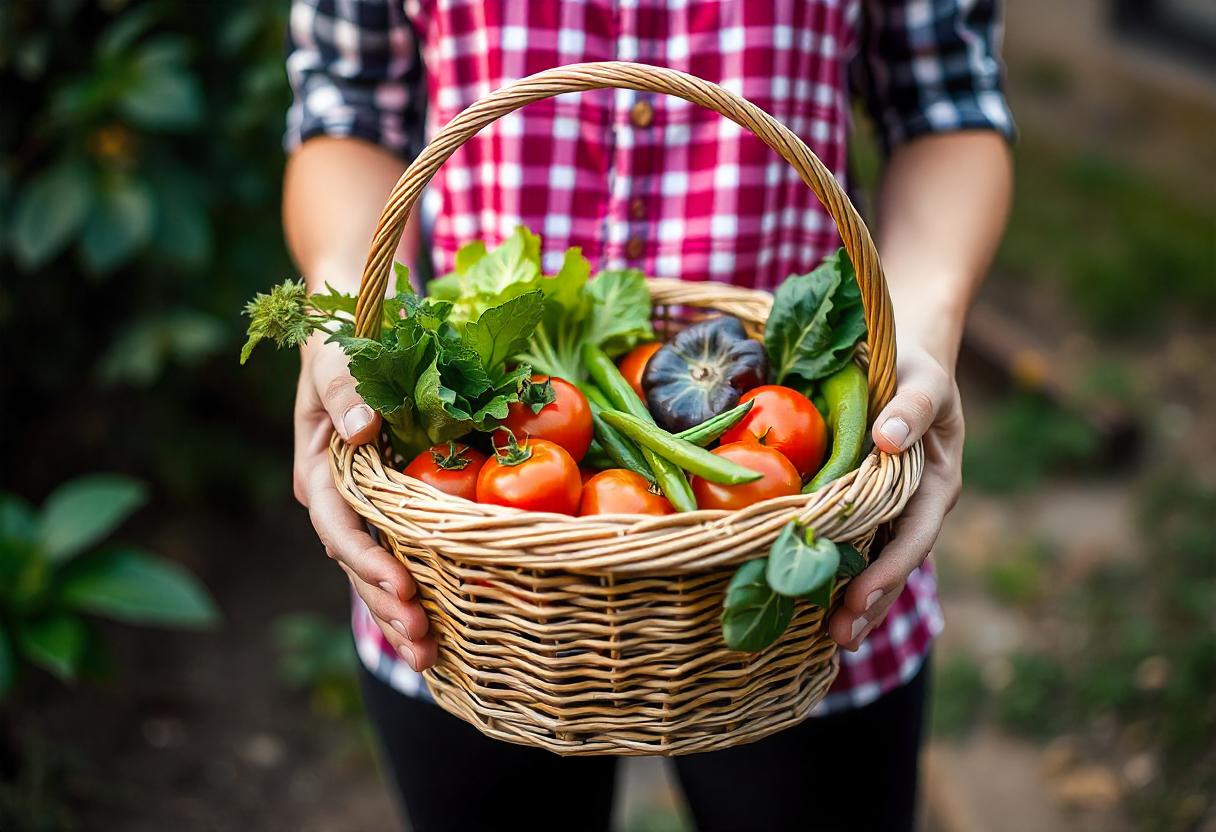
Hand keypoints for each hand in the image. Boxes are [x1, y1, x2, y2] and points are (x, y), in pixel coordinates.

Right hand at [294, 334, 437, 670]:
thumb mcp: (336, 358)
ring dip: (398, 613)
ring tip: (429, 657)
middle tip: (421, 646)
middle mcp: (338, 498)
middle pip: (356, 564)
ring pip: (376, 570)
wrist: (355, 333)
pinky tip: (442, 627)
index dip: (367, 560)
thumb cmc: (344, 342)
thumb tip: (361, 429)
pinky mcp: (391, 506)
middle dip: (384, 606)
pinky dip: (419, 589)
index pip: (338, 526)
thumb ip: (344, 390)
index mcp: (318, 470)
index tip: (401, 587)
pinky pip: (403, 553)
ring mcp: (363, 507)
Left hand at [828, 343, 962, 649]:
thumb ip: (912, 407)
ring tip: (831, 639)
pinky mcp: (860, 505)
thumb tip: (888, 438)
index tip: (860, 597)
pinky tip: (805, 596)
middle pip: (892, 564)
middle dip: (870, 603)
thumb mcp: (922, 379)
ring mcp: (886, 510)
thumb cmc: (914, 366)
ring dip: (854, 602)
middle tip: (841, 637)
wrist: (901, 356)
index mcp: (933, 485)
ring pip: (871, 563)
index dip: (888, 571)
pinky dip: (831, 571)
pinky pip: (848, 543)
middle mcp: (912, 507)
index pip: (913, 538)